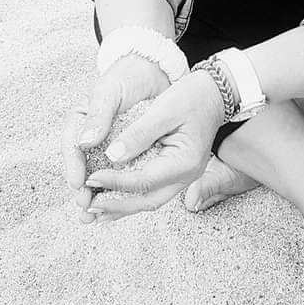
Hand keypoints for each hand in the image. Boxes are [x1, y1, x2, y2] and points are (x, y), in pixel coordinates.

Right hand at [60, 53, 170, 194]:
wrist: (151, 70)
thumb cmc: (127, 76)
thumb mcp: (110, 90)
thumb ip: (99, 113)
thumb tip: (85, 143)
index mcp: (79, 120)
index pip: (71, 147)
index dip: (73, 167)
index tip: (77, 184)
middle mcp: (89, 135)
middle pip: (80, 167)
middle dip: (82, 190)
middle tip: (85, 208)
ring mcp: (104, 144)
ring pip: (96, 174)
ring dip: (96, 196)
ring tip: (92, 218)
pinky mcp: (122, 151)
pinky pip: (114, 173)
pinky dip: (113, 189)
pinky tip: (114, 206)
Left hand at [81, 70, 226, 221]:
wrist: (215, 94)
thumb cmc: (192, 97)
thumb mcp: (163, 110)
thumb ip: (138, 134)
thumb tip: (112, 156)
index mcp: (185, 161)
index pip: (143, 180)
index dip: (114, 181)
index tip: (91, 177)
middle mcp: (187, 176)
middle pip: (147, 200)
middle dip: (116, 205)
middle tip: (89, 205)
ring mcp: (183, 176)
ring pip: (149, 200)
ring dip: (122, 207)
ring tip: (96, 210)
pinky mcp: (176, 172)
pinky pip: (152, 191)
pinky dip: (132, 196)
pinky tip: (114, 199)